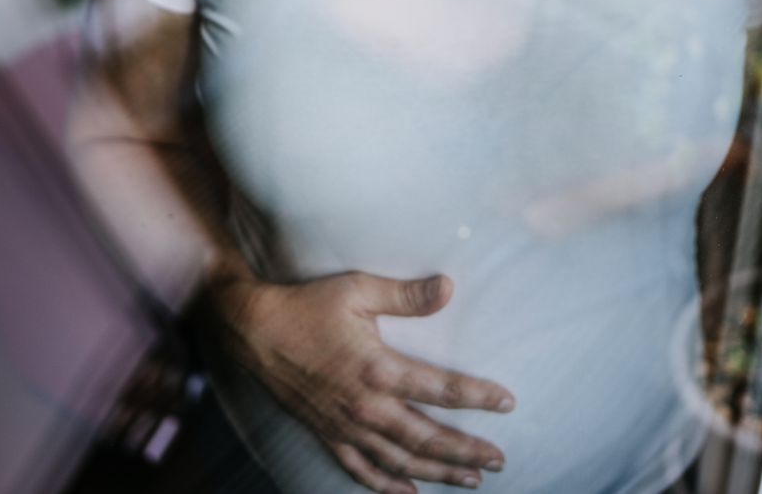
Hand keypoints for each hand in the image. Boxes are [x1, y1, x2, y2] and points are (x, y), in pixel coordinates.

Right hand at [204, 270, 513, 492]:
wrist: (254, 330)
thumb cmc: (308, 304)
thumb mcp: (358, 290)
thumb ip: (406, 295)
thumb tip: (449, 287)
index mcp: (377, 368)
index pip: (440, 388)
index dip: (477, 396)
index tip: (507, 402)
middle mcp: (365, 405)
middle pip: (427, 437)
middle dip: (466, 450)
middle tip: (499, 459)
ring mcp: (345, 425)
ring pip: (400, 460)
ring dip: (438, 471)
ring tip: (471, 479)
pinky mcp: (327, 434)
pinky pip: (360, 469)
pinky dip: (387, 484)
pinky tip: (410, 491)